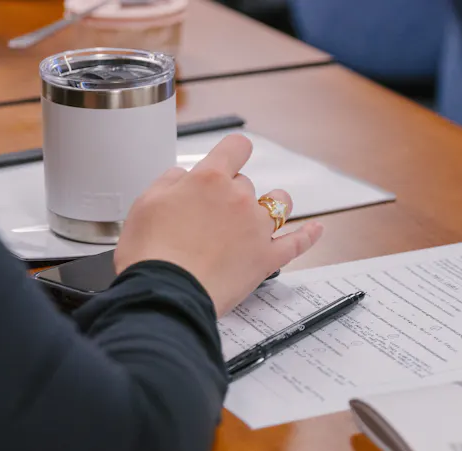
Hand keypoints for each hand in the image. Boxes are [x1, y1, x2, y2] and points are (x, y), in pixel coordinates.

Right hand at [114, 134, 323, 313]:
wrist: (168, 292)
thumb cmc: (152, 253)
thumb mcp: (146, 203)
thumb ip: (169, 182)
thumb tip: (183, 176)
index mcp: (210, 179)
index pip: (235, 148)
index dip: (234, 152)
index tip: (232, 157)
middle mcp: (239, 199)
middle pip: (247, 183)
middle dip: (233, 193)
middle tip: (213, 216)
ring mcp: (258, 229)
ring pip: (278, 205)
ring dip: (272, 205)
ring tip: (261, 215)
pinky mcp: (268, 258)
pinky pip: (297, 243)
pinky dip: (309, 235)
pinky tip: (316, 230)